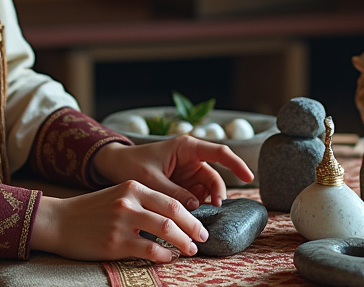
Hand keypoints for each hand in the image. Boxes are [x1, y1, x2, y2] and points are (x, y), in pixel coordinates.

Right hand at [29, 180, 207, 261]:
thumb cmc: (91, 211)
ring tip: (190, 250)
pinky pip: (149, 249)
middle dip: (193, 228)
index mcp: (133, 187)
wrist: (59, 222)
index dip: (190, 214)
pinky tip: (169, 258)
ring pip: (165, 231)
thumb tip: (173, 216)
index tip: (200, 224)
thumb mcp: (118, 196)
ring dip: (183, 242)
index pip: (171, 199)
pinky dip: (164, 255)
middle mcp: (129, 201)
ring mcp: (122, 222)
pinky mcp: (115, 242)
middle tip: (203, 238)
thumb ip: (143, 201)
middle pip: (173, 213)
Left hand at [90, 136, 254, 209]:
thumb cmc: (131, 165)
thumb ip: (173, 192)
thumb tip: (195, 206)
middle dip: (217, 192)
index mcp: (186, 147)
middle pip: (214, 176)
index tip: (249, 177)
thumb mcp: (151, 179)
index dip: (236, 164)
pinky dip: (197, 206)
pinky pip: (196, 195)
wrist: (114, 166)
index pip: (219, 153)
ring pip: (207, 188)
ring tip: (201, 215)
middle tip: (215, 207)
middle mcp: (191, 158)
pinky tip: (193, 216)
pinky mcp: (182, 184)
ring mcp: (187, 172)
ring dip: (206, 201)